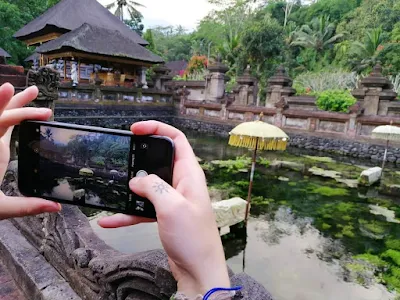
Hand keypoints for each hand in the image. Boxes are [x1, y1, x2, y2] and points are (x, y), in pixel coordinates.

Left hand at [0, 83, 60, 219]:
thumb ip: (27, 206)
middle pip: (0, 115)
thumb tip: (57, 206)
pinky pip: (3, 126)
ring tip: (33, 92)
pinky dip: (13, 116)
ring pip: (1, 117)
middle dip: (17, 101)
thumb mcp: (0, 208)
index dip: (2, 105)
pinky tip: (24, 112)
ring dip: (16, 104)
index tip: (10, 88)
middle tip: (36, 91)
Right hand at [98, 121, 229, 296]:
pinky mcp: (165, 215)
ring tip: (112, 189)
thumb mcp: (172, 207)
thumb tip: (136, 180)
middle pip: (159, 160)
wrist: (199, 271)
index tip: (136, 130)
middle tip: (121, 159)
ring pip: (148, 185)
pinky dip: (128, 213)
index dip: (157, 129)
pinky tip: (110, 220)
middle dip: (139, 158)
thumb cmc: (194, 238)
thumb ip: (153, 187)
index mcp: (189, 174)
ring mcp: (172, 199)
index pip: (176, 139)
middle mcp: (182, 183)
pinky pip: (143, 209)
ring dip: (130, 188)